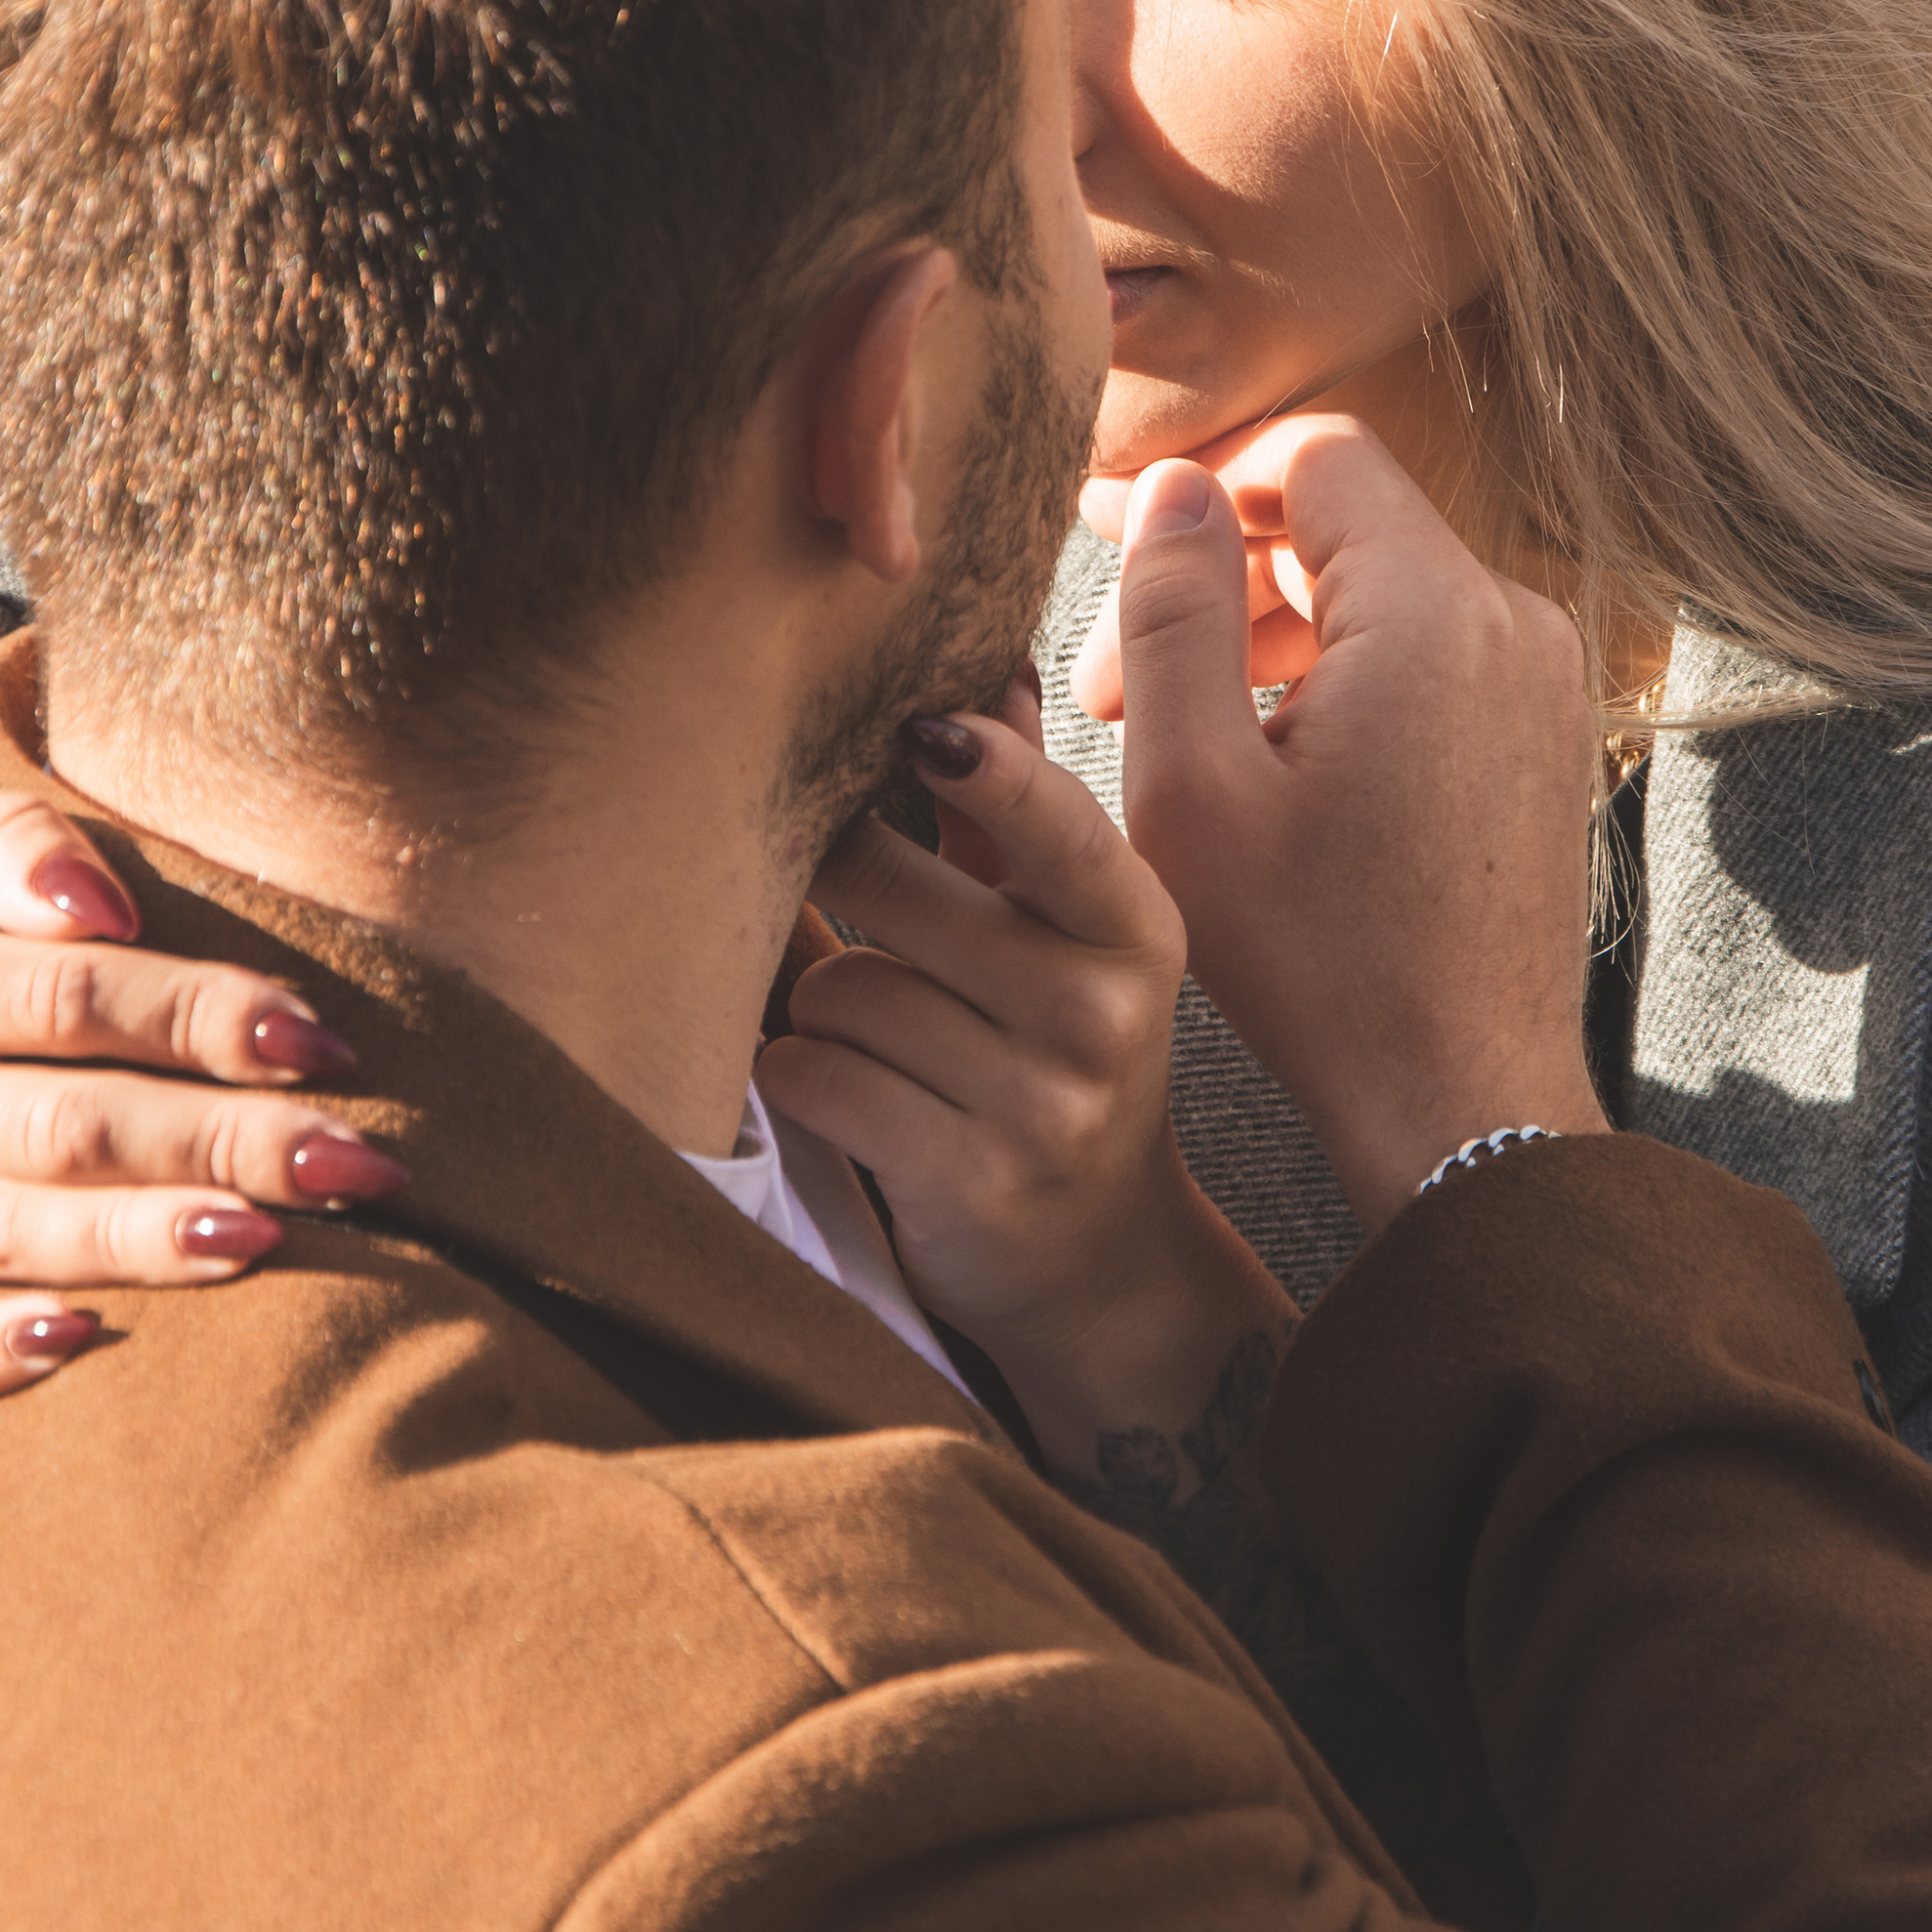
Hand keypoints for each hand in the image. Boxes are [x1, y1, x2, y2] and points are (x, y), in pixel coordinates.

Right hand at [0, 792, 409, 1400]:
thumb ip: (7, 847)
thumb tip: (100, 906)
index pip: (68, 995)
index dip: (196, 1014)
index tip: (319, 1041)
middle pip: (67, 1122)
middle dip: (218, 1142)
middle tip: (356, 1164)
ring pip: (6, 1225)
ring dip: (138, 1237)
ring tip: (265, 1238)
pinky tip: (81, 1336)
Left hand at [756, 683, 1291, 1478]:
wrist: (1100, 1262)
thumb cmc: (1059, 1063)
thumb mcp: (1071, 941)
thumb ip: (1021, 814)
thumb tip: (985, 669)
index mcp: (1134, 929)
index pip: (1059, 824)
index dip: (988, 767)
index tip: (924, 727)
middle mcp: (1101, 1013)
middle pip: (899, 890)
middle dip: (843, 884)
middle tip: (839, 896)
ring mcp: (1041, 1104)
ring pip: (846, 988)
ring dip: (818, 1002)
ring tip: (857, 1028)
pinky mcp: (967, 1182)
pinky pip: (817, 1079)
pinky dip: (796, 1075)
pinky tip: (833, 1088)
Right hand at [1103, 419, 1607, 1232]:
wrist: (1461, 1097)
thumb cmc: (1316, 961)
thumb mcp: (1193, 784)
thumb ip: (1173, 610)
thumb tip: (1169, 485)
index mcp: (1429, 609)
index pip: (1312, 455)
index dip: (1202, 479)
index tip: (1105, 528)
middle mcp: (1509, 619)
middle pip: (1342, 528)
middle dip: (1216, 581)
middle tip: (1104, 684)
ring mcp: (1542, 680)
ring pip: (1380, 595)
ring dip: (1266, 637)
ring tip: (1167, 737)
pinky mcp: (1544, 737)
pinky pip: (1426, 658)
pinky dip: (1337, 681)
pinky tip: (1259, 770)